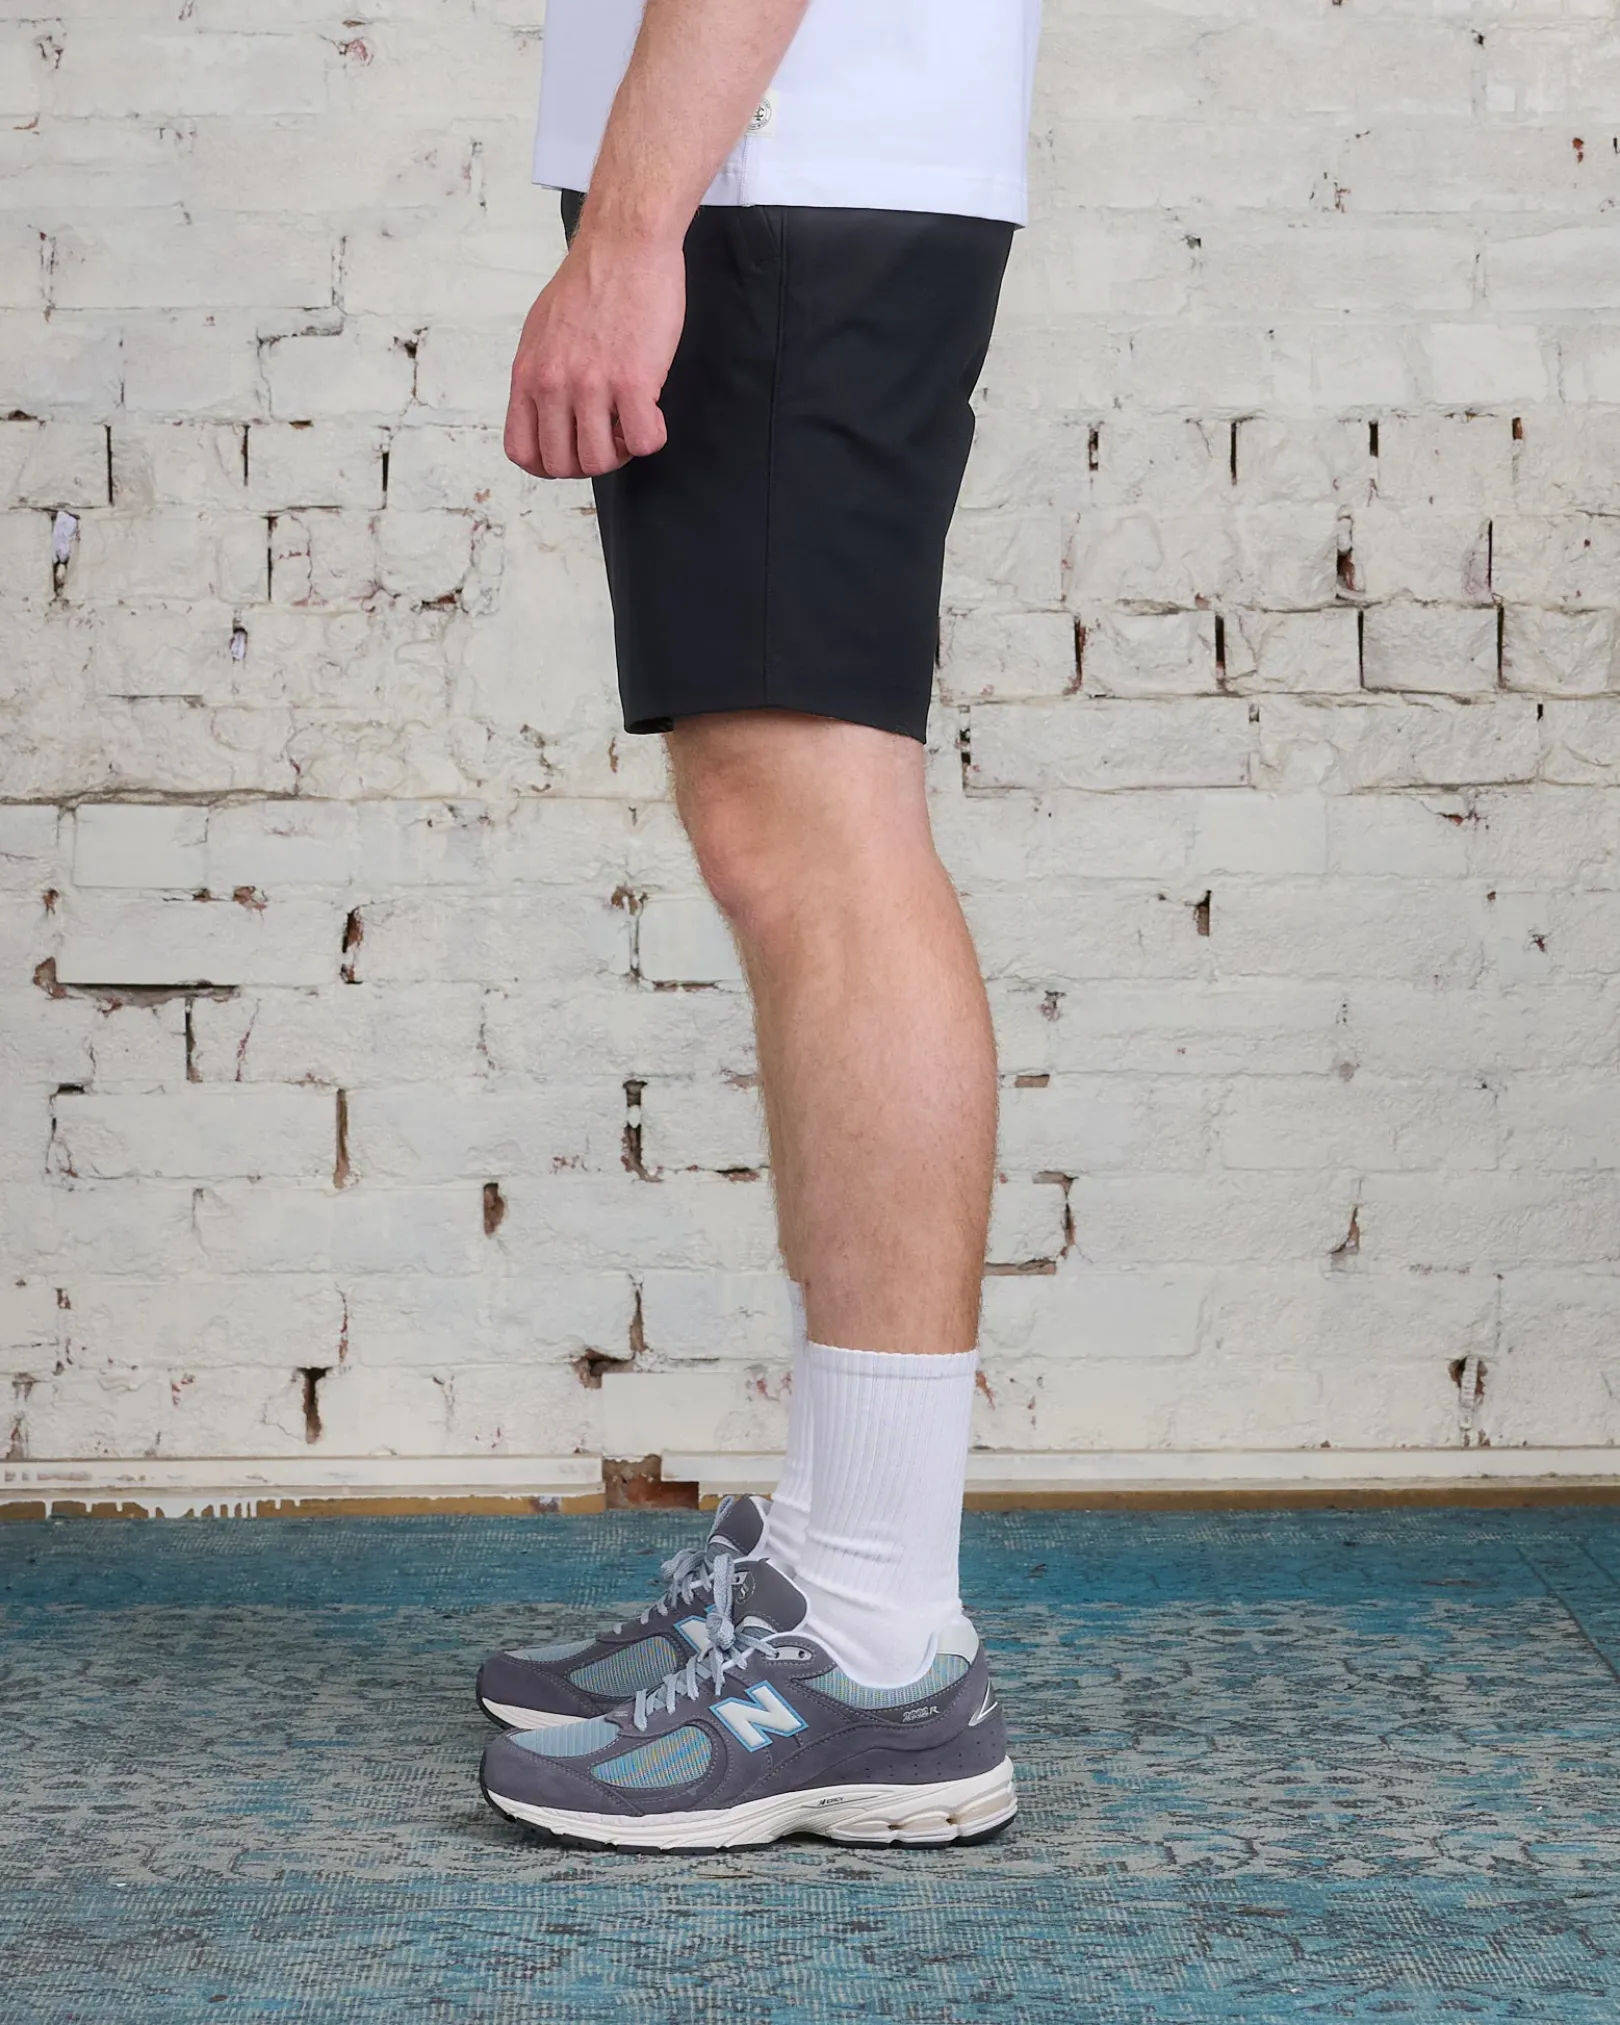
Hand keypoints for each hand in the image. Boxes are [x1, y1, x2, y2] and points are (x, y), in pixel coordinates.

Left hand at [504, 227, 686, 479]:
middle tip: (610, 435)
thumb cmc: (591, 280)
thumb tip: (550, 409)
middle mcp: (553, 383)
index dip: (551, 463)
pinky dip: (652, 436)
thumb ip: (542, 374)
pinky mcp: (632, 381)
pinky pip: (644, 442)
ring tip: (632, 422)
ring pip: (599, 461)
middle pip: (561, 465)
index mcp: (528, 374)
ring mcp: (591, 384)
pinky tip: (654, 411)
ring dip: (621, 452)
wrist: (624, 243)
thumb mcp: (542, 331)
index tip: (574, 446)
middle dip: (590, 461)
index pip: (522, 451)